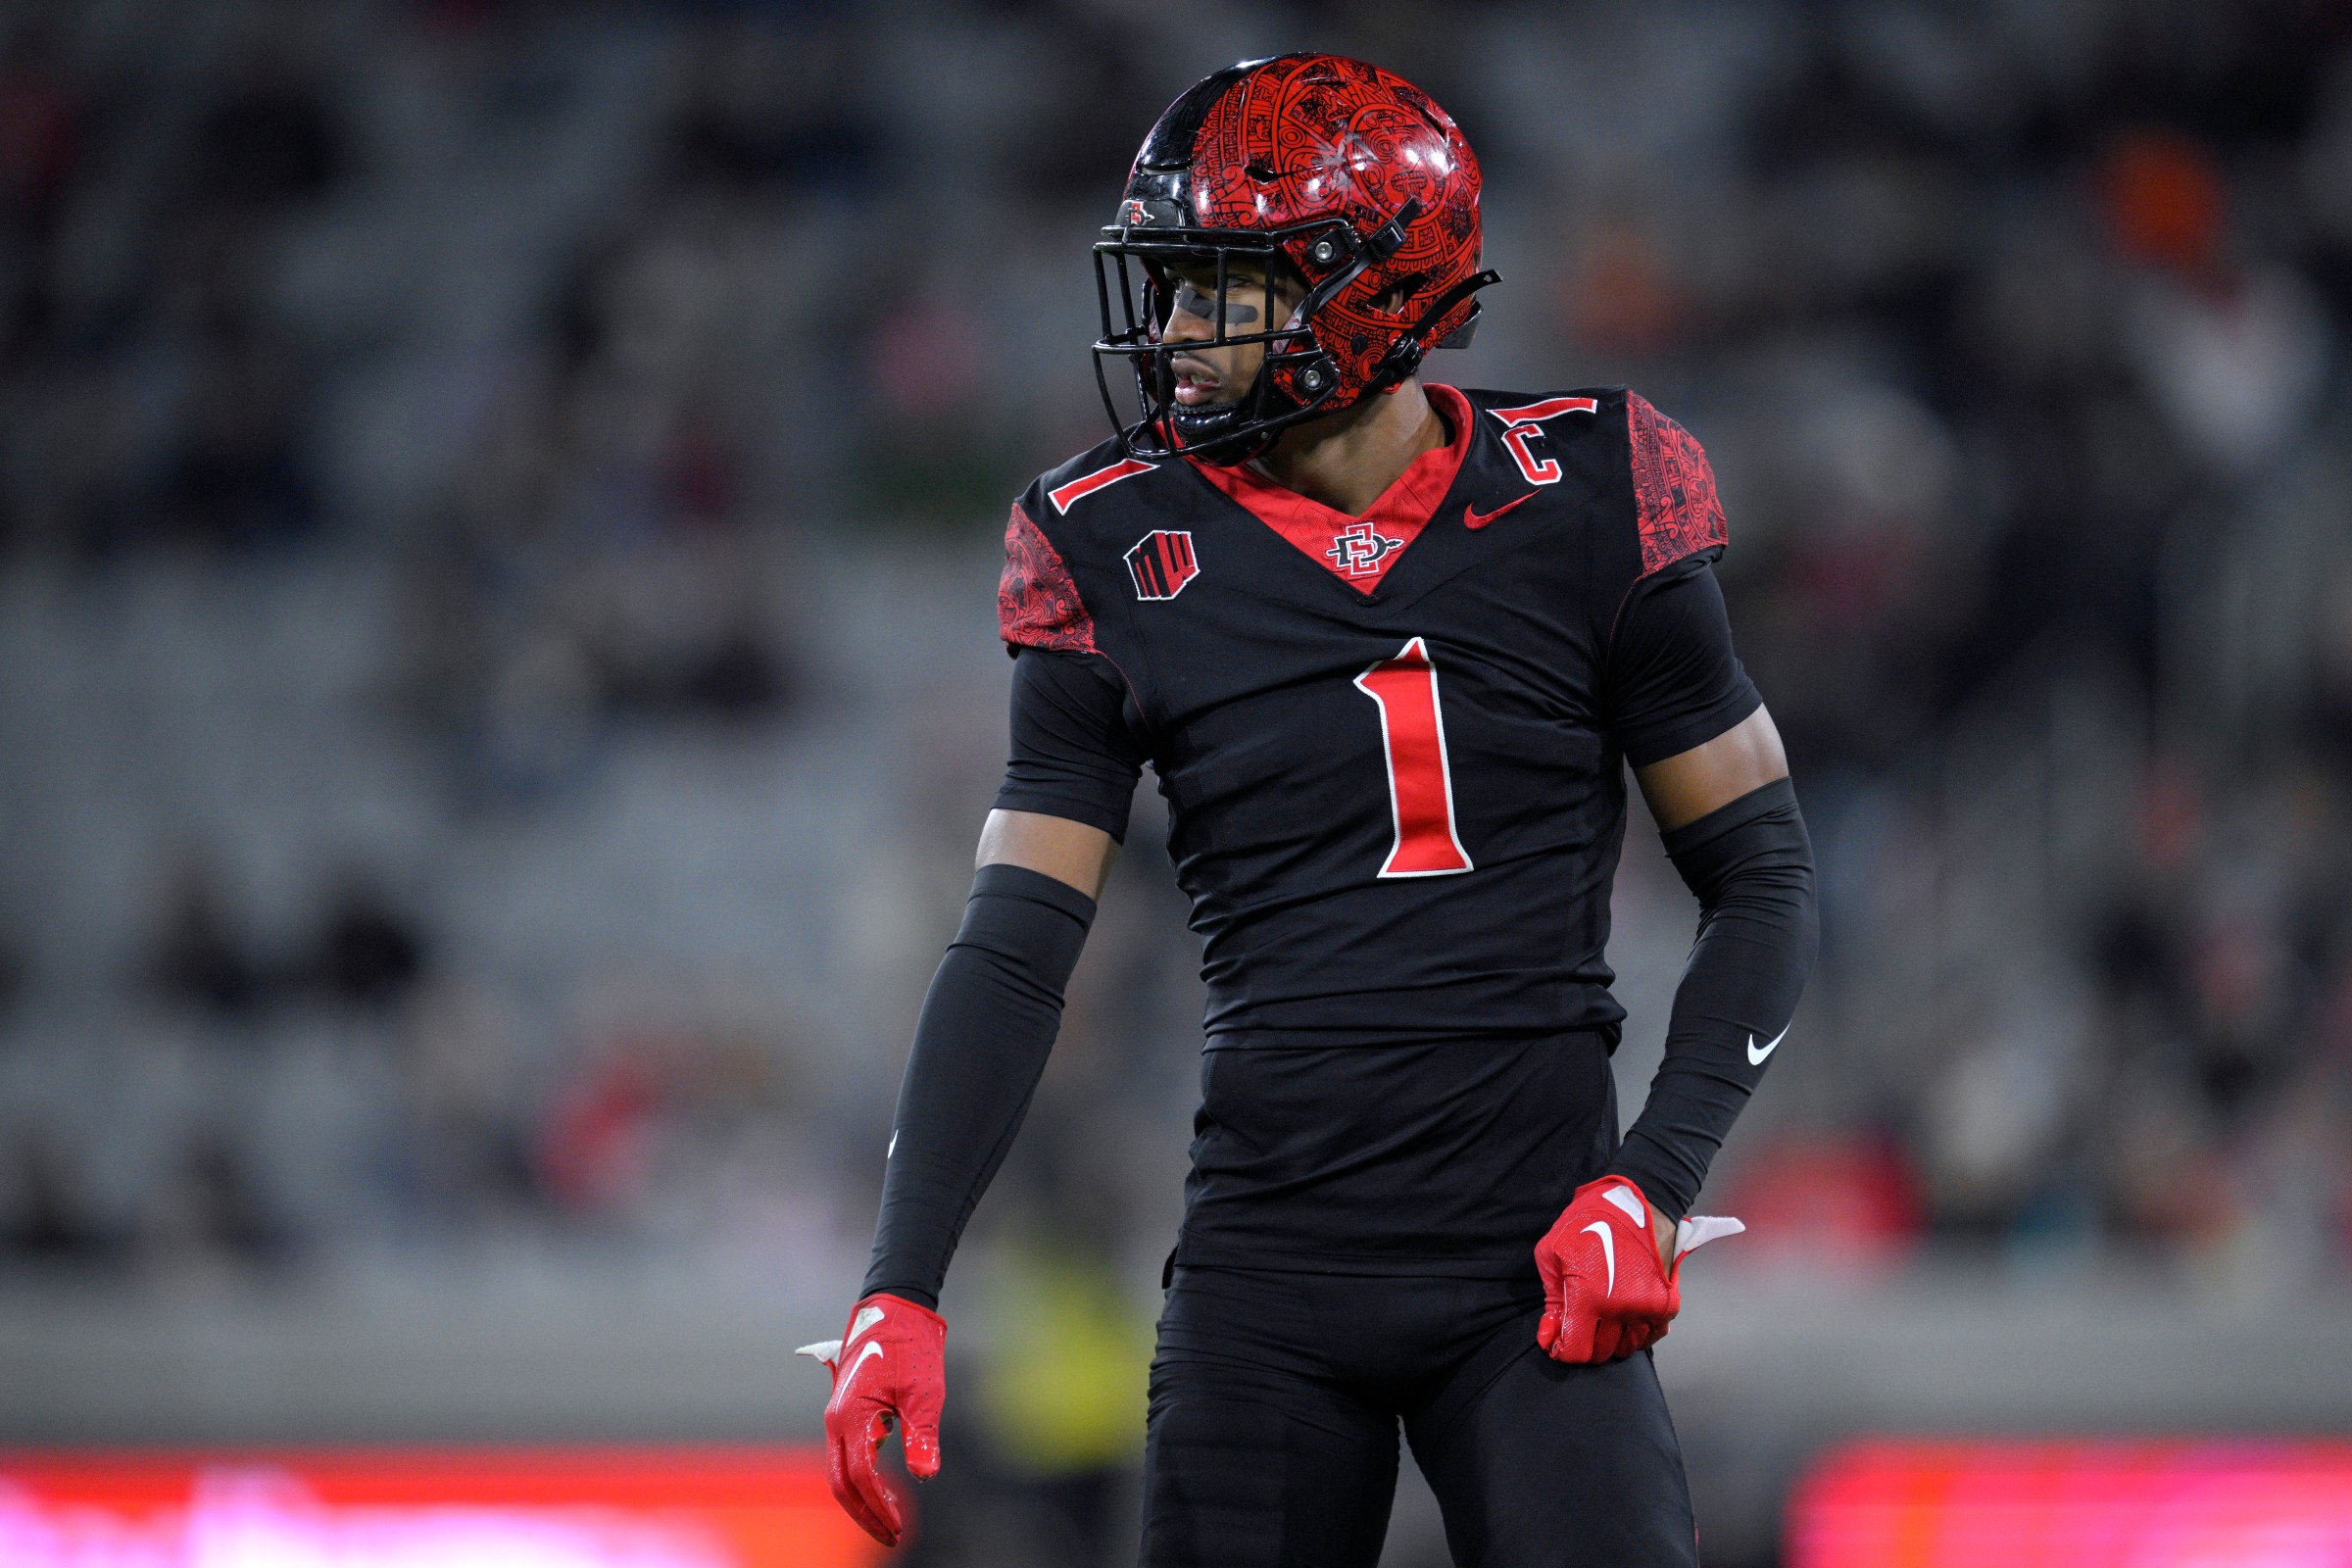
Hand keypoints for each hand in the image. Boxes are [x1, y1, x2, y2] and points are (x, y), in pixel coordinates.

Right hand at [797, 1293, 946, 1546]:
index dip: (880, 1506)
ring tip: (892, 1519)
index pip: (860, 1477)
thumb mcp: (924, 1392)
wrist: (895, 1307)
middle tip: (892, 1536)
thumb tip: (924, 1475)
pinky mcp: (847, 1412)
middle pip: (841, 1482)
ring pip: (841, 1471)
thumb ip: (921, 1435)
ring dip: (863, 1499)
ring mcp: (838, 1416)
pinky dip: (863, 1479)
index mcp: (851, 1416)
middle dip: (865, 1514)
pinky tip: (888, 1490)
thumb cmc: (911, 1346)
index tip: (901, 1527)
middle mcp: (836, 1419)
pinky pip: (847, 1455)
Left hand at [1535, 1177, 1743, 1363]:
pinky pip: (1651, 1337)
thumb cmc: (1590, 1222)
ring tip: (1602, 1320)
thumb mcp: (1553, 1252)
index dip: (1562, 1351)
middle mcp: (1620, 1310)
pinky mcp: (1667, 1305)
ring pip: (1627, 1348)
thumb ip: (1551, 1298)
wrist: (1640, 1203)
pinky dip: (1637, 1335)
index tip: (1558, 1341)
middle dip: (1585, 1345)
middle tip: (1580, 1327)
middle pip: (1601, 1353)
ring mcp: (1647, 1309)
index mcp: (1589, 1298)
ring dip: (1611, 1341)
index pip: (1576, 1351)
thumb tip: (1550, 1334)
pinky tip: (1625, 1319)